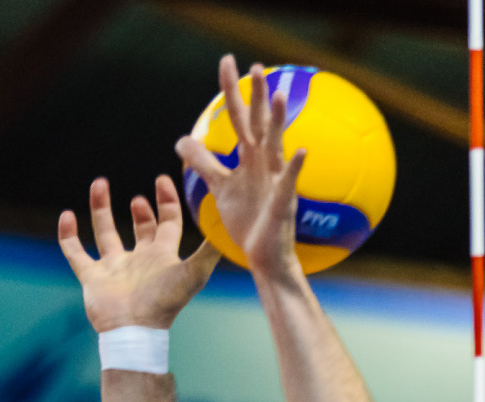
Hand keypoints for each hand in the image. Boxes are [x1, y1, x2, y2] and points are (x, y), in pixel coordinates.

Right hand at [58, 175, 217, 331]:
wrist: (134, 330)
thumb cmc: (166, 302)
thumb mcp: (195, 271)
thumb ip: (211, 247)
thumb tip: (228, 222)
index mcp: (162, 257)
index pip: (168, 223)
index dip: (167, 201)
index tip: (162, 180)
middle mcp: (139, 261)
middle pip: (140, 229)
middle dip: (141, 210)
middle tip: (139, 197)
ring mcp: (113, 268)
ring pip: (105, 233)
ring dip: (101, 208)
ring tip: (99, 184)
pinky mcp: (92, 277)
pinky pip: (75, 252)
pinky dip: (69, 235)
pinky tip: (66, 215)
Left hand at [175, 55, 307, 280]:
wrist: (264, 256)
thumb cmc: (247, 221)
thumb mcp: (220, 188)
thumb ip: (204, 163)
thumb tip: (181, 141)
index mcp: (250, 158)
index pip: (239, 118)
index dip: (232, 92)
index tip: (227, 62)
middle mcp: (265, 164)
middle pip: (258, 123)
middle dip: (256, 95)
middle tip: (255, 66)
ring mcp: (276, 180)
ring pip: (277, 145)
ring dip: (278, 121)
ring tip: (280, 96)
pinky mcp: (283, 203)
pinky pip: (290, 182)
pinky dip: (296, 167)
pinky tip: (303, 150)